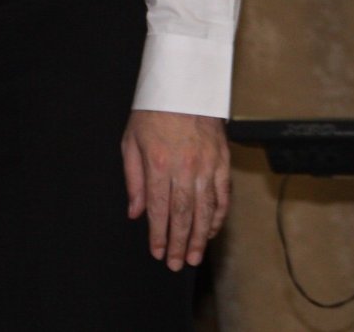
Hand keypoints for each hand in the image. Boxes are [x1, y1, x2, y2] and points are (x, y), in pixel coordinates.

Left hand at [122, 110, 230, 269]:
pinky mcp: (222, 162)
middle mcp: (184, 168)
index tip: (158, 252)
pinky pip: (222, 196)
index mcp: (158, 163)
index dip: (158, 234)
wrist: (184, 88)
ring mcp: (207, 166)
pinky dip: (218, 217)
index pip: (158, 208)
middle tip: (177, 264)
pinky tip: (212, 230)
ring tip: (195, 257)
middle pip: (183, 215)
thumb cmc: (152, 114)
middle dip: (179, 243)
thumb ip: (133, 180)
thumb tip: (135, 212)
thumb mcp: (130, 142)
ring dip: (200, 237)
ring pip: (205, 210)